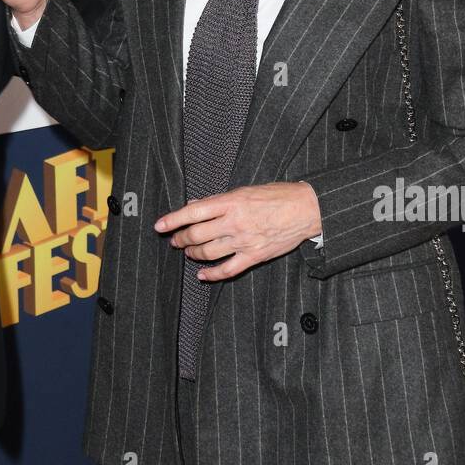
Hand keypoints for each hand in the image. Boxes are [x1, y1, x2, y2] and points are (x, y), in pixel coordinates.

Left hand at [153, 182, 320, 280]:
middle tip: (175, 240)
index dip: (172, 220)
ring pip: (208, 253)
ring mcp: (243, 241)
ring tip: (188, 252)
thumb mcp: (244, 190)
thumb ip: (218, 200)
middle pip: (196, 235)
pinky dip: (211, 274)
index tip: (159, 225)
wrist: (305, 209)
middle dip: (181, 239)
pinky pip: (227, 270)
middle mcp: (234, 222)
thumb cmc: (276, 196)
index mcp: (230, 202)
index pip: (193, 212)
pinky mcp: (254, 256)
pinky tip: (202, 274)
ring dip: (193, 254)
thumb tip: (195, 204)